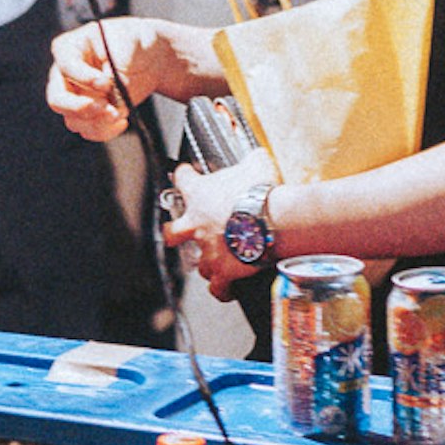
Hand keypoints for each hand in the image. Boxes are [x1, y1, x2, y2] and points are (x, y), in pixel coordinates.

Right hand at [49, 16, 179, 140]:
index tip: (107, 84)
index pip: (66, 67)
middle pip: (57, 100)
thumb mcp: (126, 43)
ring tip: (120, 113)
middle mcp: (63, 75)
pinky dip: (105, 131)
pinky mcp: (86, 114)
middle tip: (107, 109)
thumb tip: (110, 87)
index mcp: (67, 48)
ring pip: (73, 120)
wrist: (146, 57)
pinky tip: (122, 121)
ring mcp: (72, 97)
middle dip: (81, 108)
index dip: (85, 78)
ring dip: (98, 122)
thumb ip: (116, 63)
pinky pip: (87, 130)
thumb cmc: (131, 42)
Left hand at [159, 152, 276, 294]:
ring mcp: (209, 250)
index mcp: (200, 195)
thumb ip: (252, 159)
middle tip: (177, 233)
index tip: (185, 174)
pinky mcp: (223, 271)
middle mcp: (198, 225)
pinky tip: (227, 290)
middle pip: (172, 233)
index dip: (184, 175)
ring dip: (207, 263)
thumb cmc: (262, 191)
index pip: (183, 180)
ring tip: (217, 263)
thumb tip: (258, 154)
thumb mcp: (257, 163)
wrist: (272, 220)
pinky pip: (218, 287)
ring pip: (199, 263)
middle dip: (174, 234)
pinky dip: (222, 290)